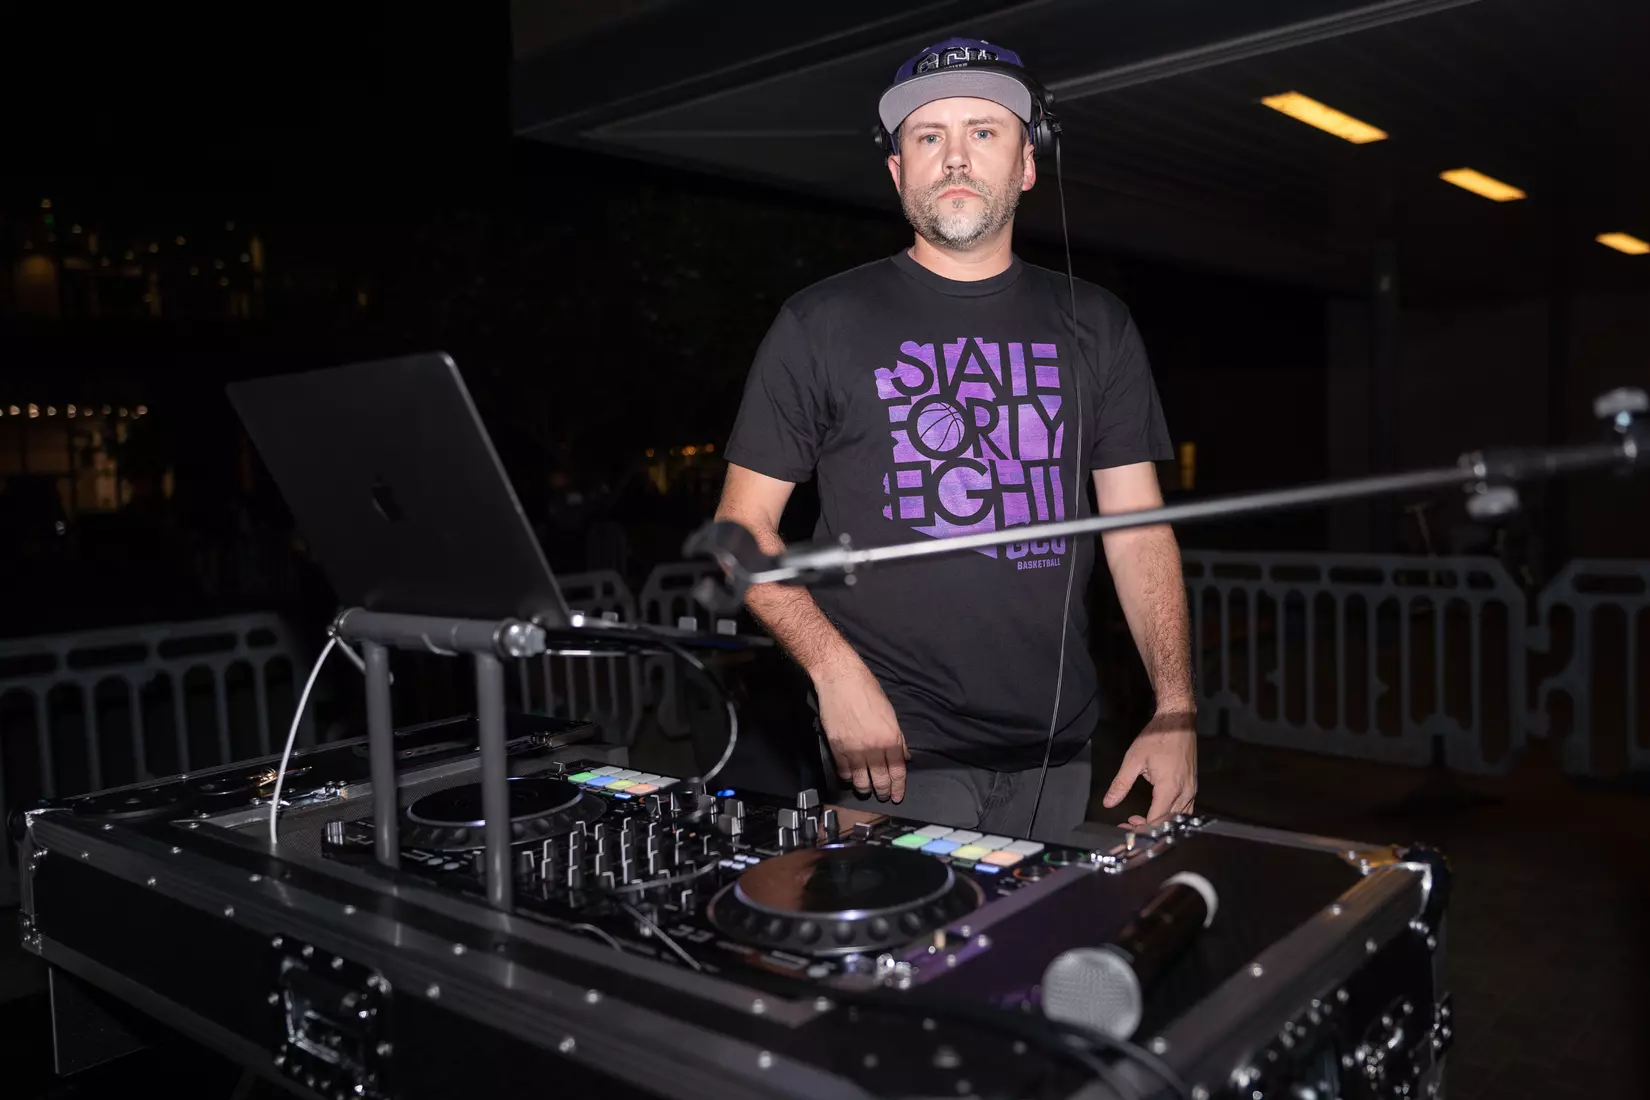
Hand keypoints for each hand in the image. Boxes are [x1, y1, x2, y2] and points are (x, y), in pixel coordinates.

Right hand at [815, 661, 908, 801]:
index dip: (898, 786)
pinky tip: (851, 778)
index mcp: (890, 738)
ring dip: (865, 788)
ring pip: (861, 780)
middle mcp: (873, 747)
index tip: (897, 796)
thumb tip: (904, 756)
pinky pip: (844, 770)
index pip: (897, 770)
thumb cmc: (868, 690)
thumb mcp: (890, 713)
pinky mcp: (836, 747)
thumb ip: (898, 738)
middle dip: (883, 791)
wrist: (840, 680)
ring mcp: (854, 749)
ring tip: (867, 790)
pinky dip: (848, 777)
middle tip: (884, 797)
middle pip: (880, 779)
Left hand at [1102, 707, 1196, 828]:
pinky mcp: (1193, 785)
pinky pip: (1186, 808)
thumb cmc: (1157, 737)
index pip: (1156, 820)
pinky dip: (1171, 815)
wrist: (1178, 720)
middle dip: (1148, 827)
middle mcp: (1184, 793)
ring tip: (1140, 818)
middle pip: (1167, 822)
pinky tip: (1158, 810)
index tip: (1126, 827)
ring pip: (1178, 817)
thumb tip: (1108, 803)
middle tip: (1129, 824)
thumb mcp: (1133, 760)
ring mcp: (1191, 789)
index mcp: (1169, 788)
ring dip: (1160, 822)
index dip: (1140, 829)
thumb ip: (1121, 783)